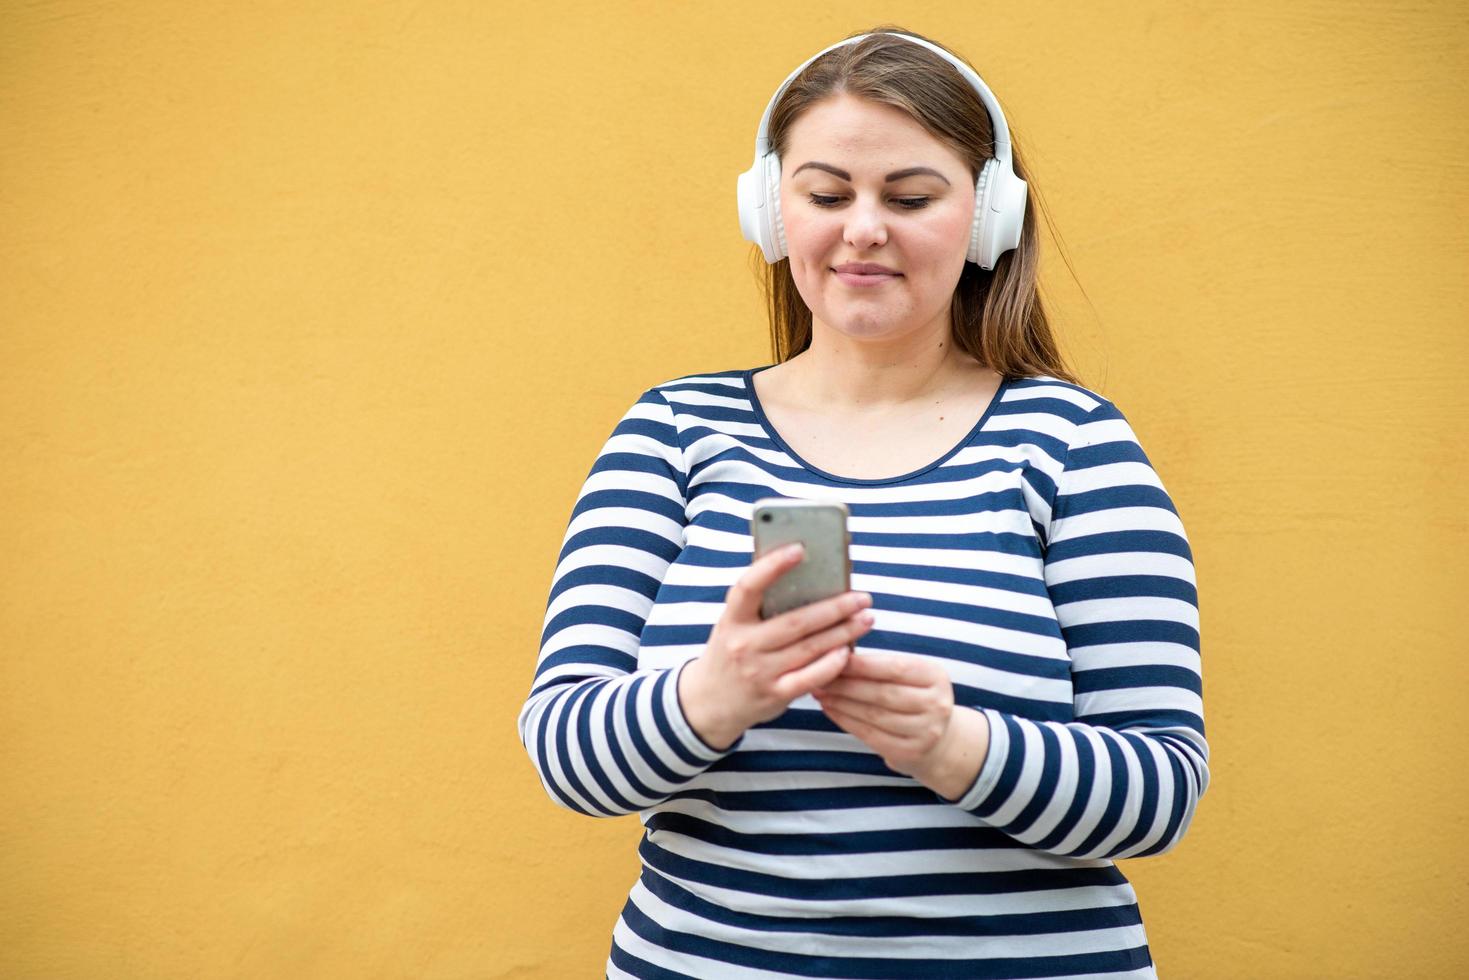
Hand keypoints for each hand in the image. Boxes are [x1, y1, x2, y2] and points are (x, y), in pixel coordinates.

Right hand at [679, 543, 875, 750]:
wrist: (708, 703)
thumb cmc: (730, 654)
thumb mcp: (733, 626)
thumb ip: (760, 607)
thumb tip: (808, 578)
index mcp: (732, 620)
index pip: (749, 587)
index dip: (772, 566)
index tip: (799, 549)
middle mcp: (743, 645)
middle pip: (796, 621)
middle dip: (835, 607)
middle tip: (862, 597)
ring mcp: (759, 672)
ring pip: (809, 647)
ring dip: (843, 632)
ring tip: (866, 619)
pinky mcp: (774, 695)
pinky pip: (811, 677)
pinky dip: (832, 664)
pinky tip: (848, 651)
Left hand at [812, 653, 959, 782]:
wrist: (937, 739)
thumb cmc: (912, 697)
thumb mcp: (909, 676)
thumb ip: (881, 665)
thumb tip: (837, 654)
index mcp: (936, 677)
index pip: (894, 668)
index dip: (862, 664)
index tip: (834, 657)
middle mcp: (936, 704)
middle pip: (883, 693)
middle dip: (846, 685)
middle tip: (820, 677)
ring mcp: (926, 731)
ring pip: (874, 715)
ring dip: (842, 703)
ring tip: (821, 693)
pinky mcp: (911, 753)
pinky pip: (871, 735)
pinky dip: (846, 721)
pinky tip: (831, 711)